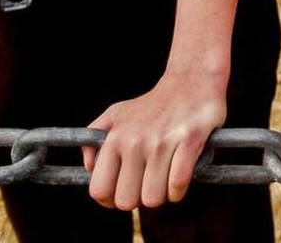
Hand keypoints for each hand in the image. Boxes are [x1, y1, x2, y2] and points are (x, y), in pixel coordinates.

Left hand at [82, 80, 225, 209]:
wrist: (192, 79)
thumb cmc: (153, 103)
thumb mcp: (116, 114)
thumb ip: (94, 139)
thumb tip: (89, 167)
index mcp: (115, 138)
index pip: (100, 190)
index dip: (110, 201)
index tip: (124, 194)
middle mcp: (135, 141)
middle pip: (127, 201)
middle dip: (138, 199)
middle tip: (148, 184)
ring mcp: (162, 142)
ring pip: (153, 198)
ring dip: (161, 195)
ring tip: (165, 179)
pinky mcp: (189, 141)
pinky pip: (178, 185)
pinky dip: (179, 190)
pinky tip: (179, 177)